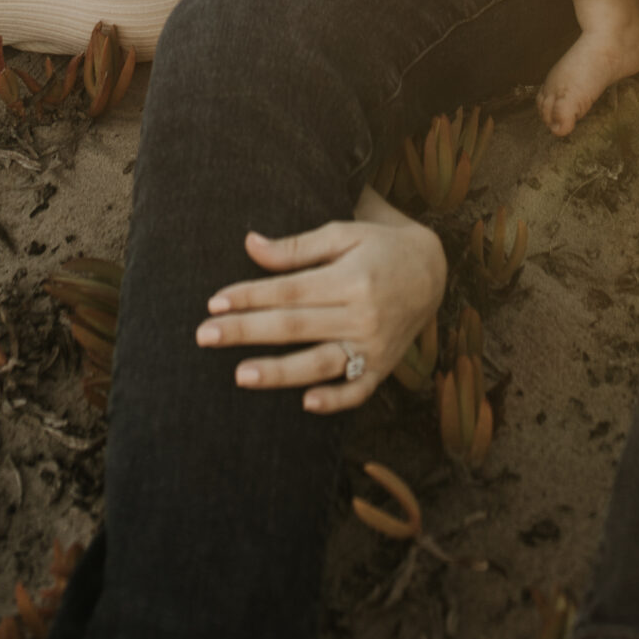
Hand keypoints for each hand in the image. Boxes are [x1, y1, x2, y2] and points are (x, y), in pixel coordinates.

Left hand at [195, 190, 446, 413]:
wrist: (432, 270)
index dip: (250, 296)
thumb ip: (296, 246)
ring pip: (321, 363)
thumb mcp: (342, 234)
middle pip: (296, 326)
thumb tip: (249, 244)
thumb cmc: (378, 245)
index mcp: (350, 277)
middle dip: (247, 331)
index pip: (289, 290)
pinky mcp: (383, 367)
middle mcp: (362, 313)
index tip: (214, 302)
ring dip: (280, 371)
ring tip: (240, 375)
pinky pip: (358, 391)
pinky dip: (335, 400)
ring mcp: (373, 345)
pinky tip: (306, 404)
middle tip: (205, 335)